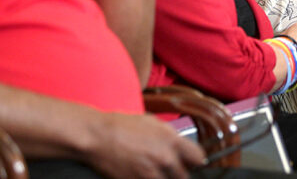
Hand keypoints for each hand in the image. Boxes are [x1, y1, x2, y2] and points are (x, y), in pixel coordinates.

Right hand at [86, 112, 204, 178]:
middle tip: (173, 169)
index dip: (196, 160)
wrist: (98, 137)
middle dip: (180, 173)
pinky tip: (144, 174)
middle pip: (184, 176)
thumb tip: (182, 147)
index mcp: (171, 141)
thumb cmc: (123, 126)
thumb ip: (171, 137)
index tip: (193, 162)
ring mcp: (150, 174)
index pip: (198, 157)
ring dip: (165, 178)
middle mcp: (165, 159)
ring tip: (155, 171)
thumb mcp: (153, 123)